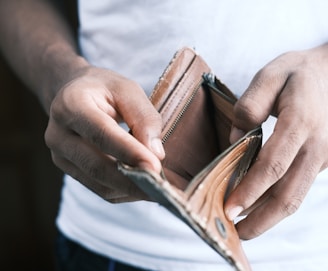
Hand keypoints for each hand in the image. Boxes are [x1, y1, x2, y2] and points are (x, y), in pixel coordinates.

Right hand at [45, 65, 164, 202]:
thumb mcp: (128, 90)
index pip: (101, 134)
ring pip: (99, 184)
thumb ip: (144, 118)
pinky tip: (142, 185)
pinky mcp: (69, 170)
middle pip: (97, 166)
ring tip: (157, 188)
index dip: (129, 153)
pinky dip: (124, 191)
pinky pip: (99, 189)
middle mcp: (59, 133)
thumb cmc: (105, 90)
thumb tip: (156, 154)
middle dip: (132, 181)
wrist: (75, 94)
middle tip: (162, 188)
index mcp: (71, 105)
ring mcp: (60, 156)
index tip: (156, 168)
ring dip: (131, 190)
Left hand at [225, 44, 327, 238]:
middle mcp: (315, 146)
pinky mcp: (320, 162)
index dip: (250, 191)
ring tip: (245, 227)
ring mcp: (322, 157)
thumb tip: (236, 140)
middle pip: (288, 194)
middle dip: (261, 219)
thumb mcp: (270, 76)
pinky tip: (258, 204)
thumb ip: (250, 106)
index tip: (229, 209)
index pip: (273, 165)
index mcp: (301, 122)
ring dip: (269, 216)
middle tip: (237, 233)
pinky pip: (297, 187)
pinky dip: (277, 201)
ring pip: (295, 196)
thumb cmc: (298, 73)